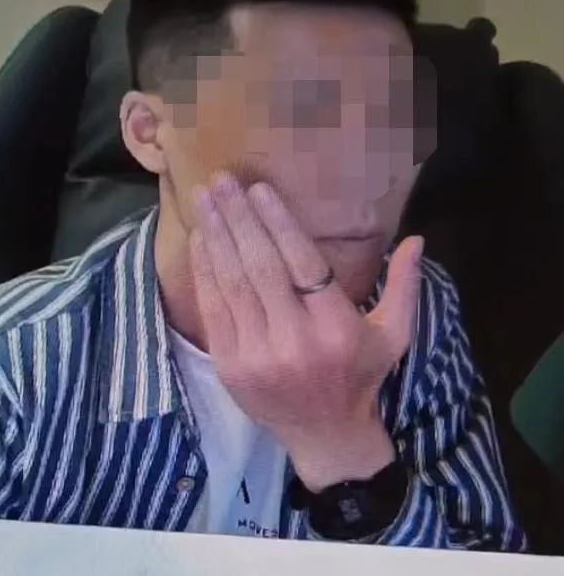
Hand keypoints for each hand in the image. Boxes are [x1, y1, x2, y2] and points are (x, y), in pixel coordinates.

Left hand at [189, 172, 422, 491]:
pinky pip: (213, 310)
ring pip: (232, 284)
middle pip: (260, 268)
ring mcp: (256, 356)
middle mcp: (295, 341)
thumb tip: (415, 239)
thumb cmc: (361, 377)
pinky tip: (201, 241)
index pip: (302, 264)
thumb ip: (404, 286)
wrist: (325, 437)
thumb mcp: (394, 335)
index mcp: (337, 328)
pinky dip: (204, 272)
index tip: (258, 189)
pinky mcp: (229, 367)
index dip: (278, 223)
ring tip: (204, 200)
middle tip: (220, 180)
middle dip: (238, 218)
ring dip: (216, 237)